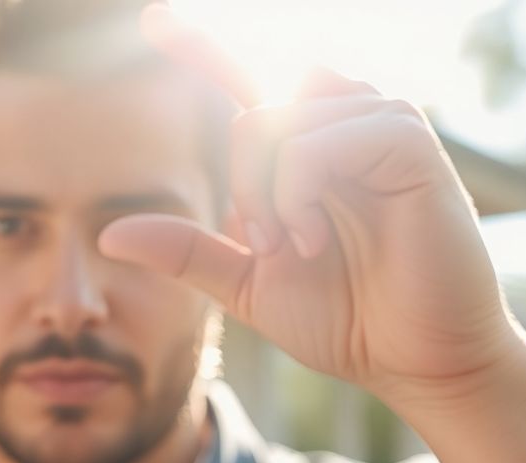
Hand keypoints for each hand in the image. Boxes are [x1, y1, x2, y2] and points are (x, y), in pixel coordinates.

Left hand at [100, 5, 525, 415]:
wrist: (416, 365)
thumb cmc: (348, 322)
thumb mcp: (249, 284)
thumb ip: (189, 252)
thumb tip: (109, 232)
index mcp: (311, 152)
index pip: (252, 80)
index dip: (206, 47)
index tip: (156, 18)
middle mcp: (347, 127)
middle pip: (255, 109)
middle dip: (243, 184)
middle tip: (269, 246)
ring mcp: (382, 130)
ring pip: (281, 117)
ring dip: (268, 191)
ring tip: (300, 246)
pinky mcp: (410, 147)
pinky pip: (320, 138)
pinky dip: (299, 190)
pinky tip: (315, 236)